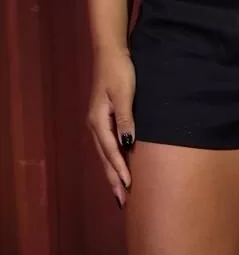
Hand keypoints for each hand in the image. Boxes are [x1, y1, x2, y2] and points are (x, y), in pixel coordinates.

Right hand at [87, 48, 135, 206]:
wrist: (110, 53)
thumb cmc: (119, 70)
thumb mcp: (124, 93)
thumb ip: (125, 118)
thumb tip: (127, 143)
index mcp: (98, 120)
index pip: (110, 151)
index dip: (119, 169)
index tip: (128, 186)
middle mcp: (95, 124)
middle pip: (105, 157)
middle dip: (113, 179)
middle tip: (122, 201)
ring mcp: (97, 122)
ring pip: (105, 153)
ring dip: (112, 172)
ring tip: (120, 192)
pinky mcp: (103, 118)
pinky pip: (107, 145)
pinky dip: (112, 159)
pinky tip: (117, 166)